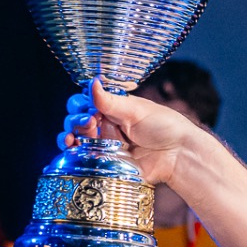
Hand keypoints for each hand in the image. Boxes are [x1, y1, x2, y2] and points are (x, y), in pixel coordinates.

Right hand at [59, 79, 197, 189]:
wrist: (178, 155)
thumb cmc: (165, 127)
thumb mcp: (136, 110)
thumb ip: (110, 101)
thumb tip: (92, 83)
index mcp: (114, 109)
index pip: (87, 101)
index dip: (82, 102)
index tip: (87, 106)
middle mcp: (106, 126)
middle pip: (77, 119)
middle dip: (75, 118)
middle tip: (88, 121)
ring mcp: (104, 145)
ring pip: (75, 138)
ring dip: (68, 134)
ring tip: (72, 137)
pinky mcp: (104, 163)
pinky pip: (82, 158)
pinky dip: (71, 153)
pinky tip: (71, 148)